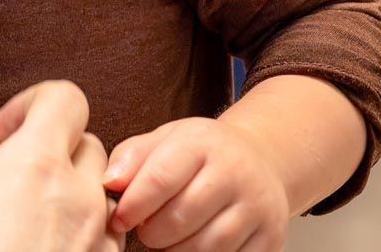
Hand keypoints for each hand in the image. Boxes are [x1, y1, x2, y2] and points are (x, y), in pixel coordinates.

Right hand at [0, 80, 121, 251]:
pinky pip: (107, 239)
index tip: (2, 135)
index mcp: (34, 169)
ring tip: (31, 223)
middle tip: (15, 181)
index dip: (33, 104)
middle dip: (56, 150)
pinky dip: (84, 236)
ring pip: (104, 193)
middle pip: (89, 142)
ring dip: (75, 196)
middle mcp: (80, 197)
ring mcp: (102, 241)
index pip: (65, 98)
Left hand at [103, 118, 287, 250]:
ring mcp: (257, 206)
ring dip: (175, 251)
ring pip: (205, 247)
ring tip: (168, 240)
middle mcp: (235, 172)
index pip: (160, 178)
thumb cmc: (203, 154)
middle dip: (152, 232)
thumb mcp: (166, 140)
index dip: (133, 205)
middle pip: (181, 218)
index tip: (119, 218)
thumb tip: (110, 182)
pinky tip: (193, 247)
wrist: (260, 161)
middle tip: (146, 230)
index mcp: (203, 142)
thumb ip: (132, 157)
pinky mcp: (270, 237)